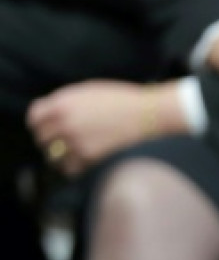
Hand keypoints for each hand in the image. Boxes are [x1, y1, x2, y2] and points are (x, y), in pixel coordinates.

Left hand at [27, 80, 186, 176]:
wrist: (144, 113)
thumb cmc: (119, 100)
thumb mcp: (85, 91)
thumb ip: (64, 102)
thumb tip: (51, 115)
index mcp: (61, 103)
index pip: (34, 118)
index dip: (38, 123)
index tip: (45, 128)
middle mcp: (64, 122)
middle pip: (42, 138)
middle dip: (49, 140)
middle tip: (58, 143)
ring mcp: (76, 140)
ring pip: (53, 156)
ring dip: (58, 156)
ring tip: (67, 156)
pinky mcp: (90, 155)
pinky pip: (70, 168)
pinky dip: (72, 168)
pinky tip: (78, 164)